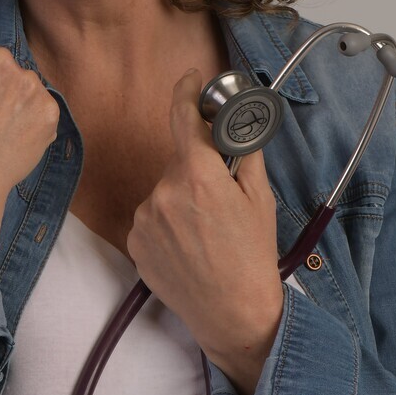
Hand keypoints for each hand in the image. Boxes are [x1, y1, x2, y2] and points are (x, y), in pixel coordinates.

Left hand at [126, 69, 282, 394]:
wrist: (234, 315)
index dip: (185, 91)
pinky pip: (151, 216)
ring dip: (181, 198)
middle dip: (198, 168)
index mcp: (199, 177)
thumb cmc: (252, 257)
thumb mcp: (260, 199)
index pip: (182, 117)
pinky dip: (167, 222)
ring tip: (205, 232)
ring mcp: (146, 219)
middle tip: (220, 197)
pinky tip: (188, 245)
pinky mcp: (135, 241)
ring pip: (164, 190)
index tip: (190, 79)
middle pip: (179, 161)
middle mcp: (165, 193)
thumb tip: (237, 119)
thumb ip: (244, 151)